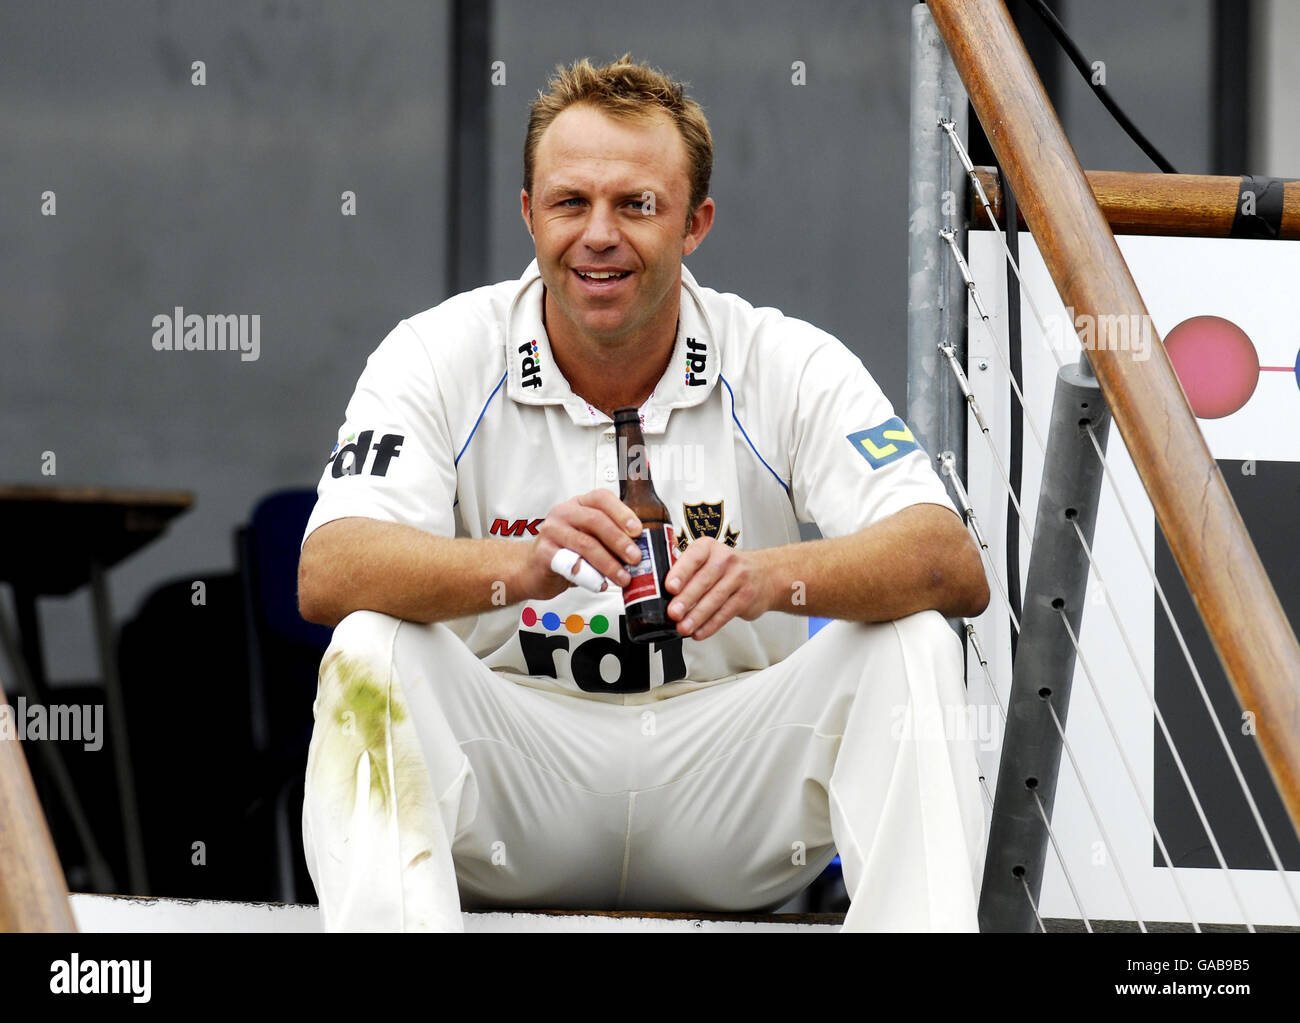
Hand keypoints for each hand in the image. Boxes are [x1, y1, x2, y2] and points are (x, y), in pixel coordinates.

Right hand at [514, 490, 643, 599]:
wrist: (532, 569)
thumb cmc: (566, 552)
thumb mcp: (590, 538)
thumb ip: (610, 538)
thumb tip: (640, 549)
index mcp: (579, 504)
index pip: (602, 498)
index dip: (622, 513)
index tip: (638, 531)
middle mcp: (564, 513)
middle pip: (596, 520)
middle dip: (620, 541)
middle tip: (635, 558)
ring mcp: (551, 531)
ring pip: (585, 544)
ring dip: (609, 563)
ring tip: (623, 578)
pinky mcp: (544, 553)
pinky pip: (571, 564)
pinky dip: (590, 576)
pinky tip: (600, 584)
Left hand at [663, 537, 772, 639]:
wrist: (765, 574)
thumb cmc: (728, 568)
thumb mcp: (708, 559)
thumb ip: (686, 571)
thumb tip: (659, 591)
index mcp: (708, 547)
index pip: (693, 557)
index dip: (681, 572)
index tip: (670, 586)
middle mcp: (725, 559)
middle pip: (704, 580)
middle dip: (686, 599)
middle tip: (673, 613)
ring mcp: (738, 577)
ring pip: (715, 599)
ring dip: (697, 616)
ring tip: (683, 627)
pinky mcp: (746, 596)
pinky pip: (726, 613)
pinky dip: (710, 625)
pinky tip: (699, 632)